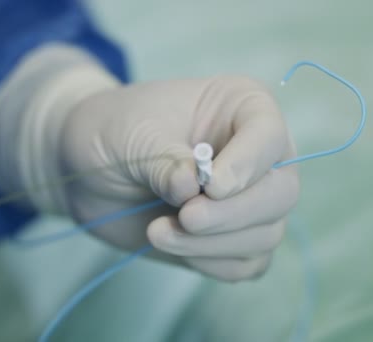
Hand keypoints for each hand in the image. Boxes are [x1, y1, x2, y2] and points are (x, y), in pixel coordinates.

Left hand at [59, 76, 298, 280]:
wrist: (91, 171)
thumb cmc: (116, 131)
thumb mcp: (133, 133)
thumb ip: (166, 159)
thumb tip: (191, 189)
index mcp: (243, 107)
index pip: (269, 135)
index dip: (246, 165)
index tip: (209, 187)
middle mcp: (259, 154)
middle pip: (281, 192)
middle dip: (232, 213)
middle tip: (185, 217)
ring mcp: (252, 198)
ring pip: (266, 233)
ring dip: (212, 243)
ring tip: (158, 231)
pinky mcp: (236, 238)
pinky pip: (248, 263)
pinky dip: (211, 262)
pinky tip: (173, 244)